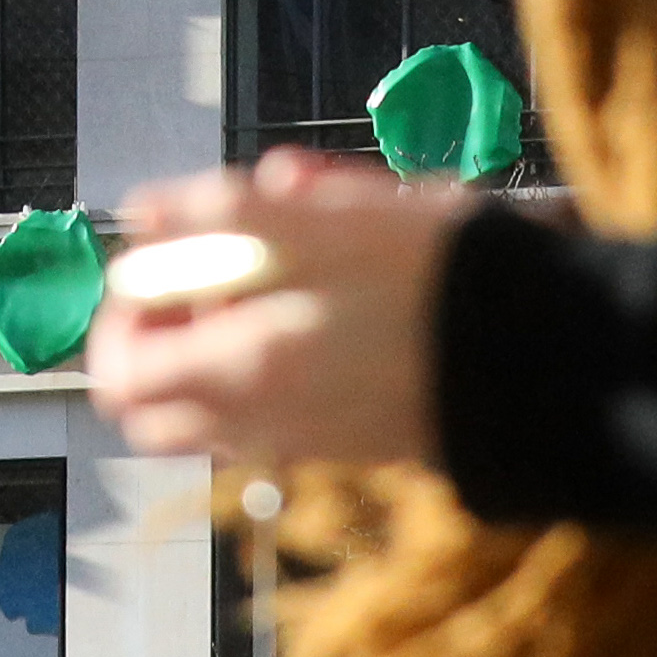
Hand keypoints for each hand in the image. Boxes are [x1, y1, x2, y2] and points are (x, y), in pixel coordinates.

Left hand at [83, 150, 476, 470]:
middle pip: (155, 405)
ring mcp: (301, 441)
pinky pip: (267, 415)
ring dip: (211, 350)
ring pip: (210, 410)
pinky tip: (318, 306)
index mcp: (237, 372)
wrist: (537, 356)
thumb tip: (142, 215)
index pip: (120, 375)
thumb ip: (217, 215)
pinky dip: (264, 368)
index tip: (153, 258)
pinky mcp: (345, 441)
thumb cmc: (430, 275)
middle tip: (198, 268)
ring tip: (265, 280)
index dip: (119, 312)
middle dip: (158, 336)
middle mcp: (257, 426)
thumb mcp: (320, 219)